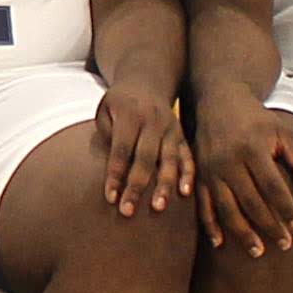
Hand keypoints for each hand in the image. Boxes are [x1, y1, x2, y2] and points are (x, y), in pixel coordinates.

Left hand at [93, 77, 191, 215]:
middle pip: (145, 158)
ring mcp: (170, 129)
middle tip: (127, 211)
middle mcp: (153, 122)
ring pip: (169, 160)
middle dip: (136, 186)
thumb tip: (113, 168)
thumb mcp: (105, 110)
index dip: (115, 174)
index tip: (110, 197)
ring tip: (159, 208)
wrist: (147, 81)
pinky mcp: (181, 135)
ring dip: (164, 185)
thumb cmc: (119, 103)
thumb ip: (107, 136)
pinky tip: (185, 193)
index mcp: (130, 115)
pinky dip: (188, 174)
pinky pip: (187, 156)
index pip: (121, 149)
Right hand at [189, 92, 292, 259]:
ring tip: (258, 252)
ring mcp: (210, 169)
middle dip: (269, 226)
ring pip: (226, 208)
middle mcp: (229, 160)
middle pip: (250, 201)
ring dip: (242, 233)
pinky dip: (209, 225)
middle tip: (285, 245)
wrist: (218, 101)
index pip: (273, 185)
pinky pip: (202, 205)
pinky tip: (220, 243)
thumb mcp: (284, 132)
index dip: (287, 208)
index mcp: (252, 148)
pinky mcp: (198, 175)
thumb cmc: (257, 119)